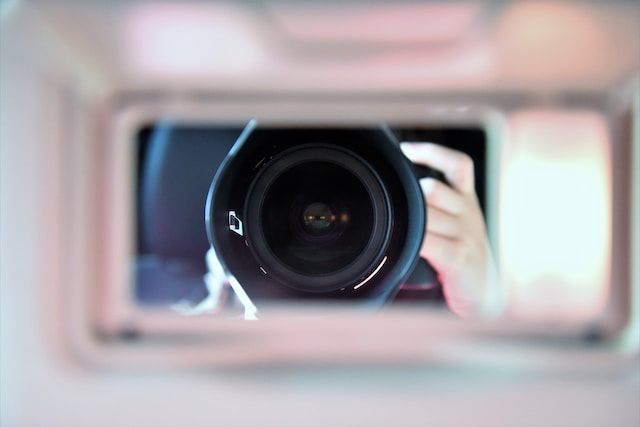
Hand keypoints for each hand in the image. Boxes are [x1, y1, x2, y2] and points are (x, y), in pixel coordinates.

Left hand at [400, 142, 504, 317]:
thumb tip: (401, 191)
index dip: (433, 152)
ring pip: (427, 213)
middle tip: (396, 204)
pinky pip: (428, 241)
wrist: (484, 293)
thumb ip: (435, 205)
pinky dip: (412, 239)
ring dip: (408, 218)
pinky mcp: (458, 256)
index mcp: (467, 200)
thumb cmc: (462, 255)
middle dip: (410, 195)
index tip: (406, 149)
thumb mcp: (456, 224)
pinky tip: (404, 242)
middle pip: (433, 188)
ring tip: (397, 225)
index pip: (459, 165)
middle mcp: (468, 213)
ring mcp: (465, 234)